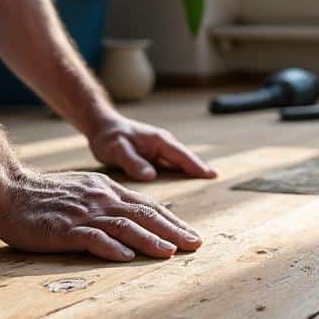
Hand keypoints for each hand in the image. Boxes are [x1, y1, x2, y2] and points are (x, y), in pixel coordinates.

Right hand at [0, 167, 202, 260]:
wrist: (7, 189)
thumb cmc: (44, 195)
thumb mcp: (84, 190)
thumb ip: (108, 201)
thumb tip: (134, 215)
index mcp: (107, 190)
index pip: (148, 205)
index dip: (172, 221)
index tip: (190, 234)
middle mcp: (101, 199)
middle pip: (144, 214)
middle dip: (173, 231)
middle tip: (195, 245)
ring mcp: (84, 213)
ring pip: (125, 226)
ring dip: (150, 240)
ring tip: (171, 253)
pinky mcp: (65, 228)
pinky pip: (92, 238)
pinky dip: (111, 248)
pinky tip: (127, 257)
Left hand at [86, 115, 217, 181]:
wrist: (101, 127)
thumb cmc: (108, 137)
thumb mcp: (117, 149)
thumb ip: (133, 161)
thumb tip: (151, 176)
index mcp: (159, 140)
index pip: (182, 155)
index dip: (197, 166)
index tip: (212, 176)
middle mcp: (163, 145)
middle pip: (186, 160)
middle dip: (201, 171)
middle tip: (217, 185)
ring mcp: (160, 151)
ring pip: (180, 164)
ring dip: (192, 174)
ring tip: (206, 191)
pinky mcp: (155, 158)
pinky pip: (171, 168)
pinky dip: (180, 176)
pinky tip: (184, 189)